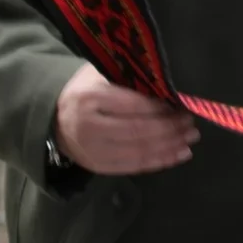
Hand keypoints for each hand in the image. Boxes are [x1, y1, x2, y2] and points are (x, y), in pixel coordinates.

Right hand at [53, 64, 199, 175]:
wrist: (51, 117)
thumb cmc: (84, 90)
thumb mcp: (100, 75)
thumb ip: (129, 81)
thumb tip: (168, 90)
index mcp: (89, 98)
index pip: (133, 106)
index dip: (161, 108)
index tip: (182, 104)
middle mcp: (88, 127)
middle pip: (138, 131)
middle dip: (170, 128)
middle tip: (191, 123)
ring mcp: (92, 151)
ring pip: (138, 152)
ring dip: (169, 147)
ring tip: (189, 139)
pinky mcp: (97, 166)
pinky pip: (133, 167)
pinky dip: (159, 161)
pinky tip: (177, 155)